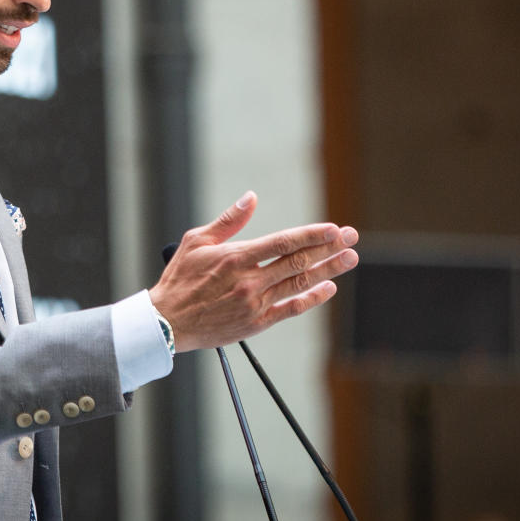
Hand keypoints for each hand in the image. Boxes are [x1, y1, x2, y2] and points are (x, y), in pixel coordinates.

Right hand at [149, 191, 358, 351]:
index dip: (312, 235)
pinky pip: (290, 309)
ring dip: (327, 271)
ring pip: (299, 284)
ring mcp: (255, 303)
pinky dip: (311, 299)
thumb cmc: (180, 279)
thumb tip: (251, 198)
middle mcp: (249, 281)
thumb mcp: (196, 241)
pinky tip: (328, 288)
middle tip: (352, 239)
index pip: (283, 243)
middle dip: (329, 249)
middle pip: (298, 262)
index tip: (334, 228)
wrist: (167, 323)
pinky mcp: (256, 322)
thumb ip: (229, 221)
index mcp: (236, 258)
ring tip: (349, 260)